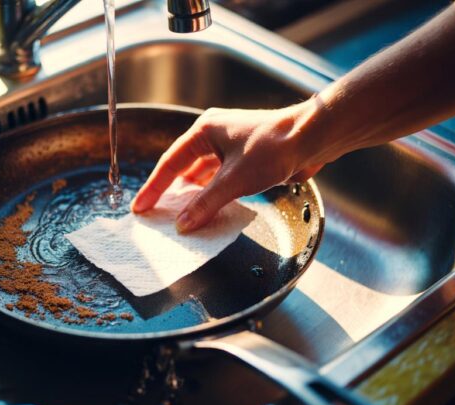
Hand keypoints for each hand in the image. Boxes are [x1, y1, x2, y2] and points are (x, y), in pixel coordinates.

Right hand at [131, 102, 325, 232]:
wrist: (313, 138)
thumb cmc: (274, 148)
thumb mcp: (234, 180)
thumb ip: (206, 203)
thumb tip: (183, 224)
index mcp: (205, 131)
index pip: (170, 163)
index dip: (154, 187)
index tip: (141, 207)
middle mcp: (215, 136)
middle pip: (185, 168)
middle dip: (172, 192)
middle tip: (157, 214)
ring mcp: (231, 147)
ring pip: (204, 175)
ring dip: (194, 195)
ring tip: (180, 216)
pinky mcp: (247, 158)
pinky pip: (221, 179)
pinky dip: (213, 194)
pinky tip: (209, 209)